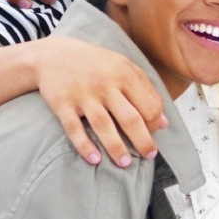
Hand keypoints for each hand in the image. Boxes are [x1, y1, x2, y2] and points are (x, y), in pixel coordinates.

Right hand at [33, 36, 167, 167]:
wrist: (54, 54)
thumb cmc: (97, 64)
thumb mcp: (125, 68)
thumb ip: (147, 91)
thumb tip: (164, 123)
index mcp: (125, 75)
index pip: (149, 106)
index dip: (154, 124)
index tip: (153, 135)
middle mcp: (105, 85)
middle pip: (130, 118)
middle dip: (143, 140)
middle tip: (149, 156)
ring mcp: (83, 95)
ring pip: (103, 125)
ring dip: (116, 147)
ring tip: (125, 163)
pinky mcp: (62, 103)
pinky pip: (74, 128)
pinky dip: (84, 145)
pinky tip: (94, 159)